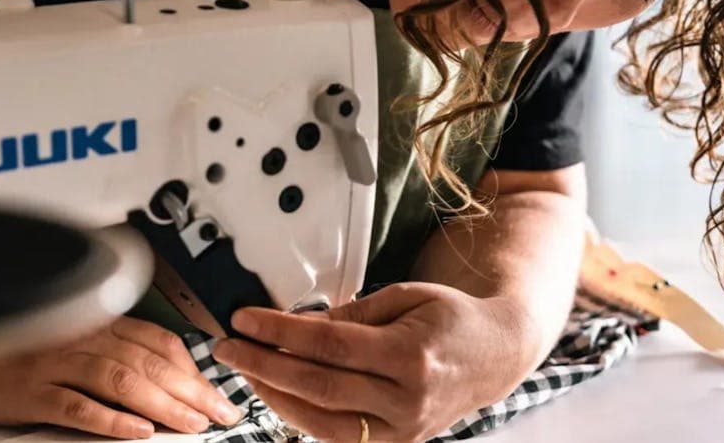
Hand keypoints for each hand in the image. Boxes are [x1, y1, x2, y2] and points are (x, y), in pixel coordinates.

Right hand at [0, 316, 241, 438]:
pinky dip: (109, 418)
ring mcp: (54, 363)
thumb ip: (110, 347)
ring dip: (163, 403)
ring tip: (192, 424)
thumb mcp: (68, 338)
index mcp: (93, 322)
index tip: (216, 390)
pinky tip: (136, 430)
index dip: (192, 367)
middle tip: (221, 413)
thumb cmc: (11, 345)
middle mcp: (79, 337)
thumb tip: (159, 369)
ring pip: (120, 380)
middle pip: (147, 361)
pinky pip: (75, 405)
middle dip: (191, 390)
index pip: (157, 340)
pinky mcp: (29, 391)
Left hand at [212, 283, 538, 442]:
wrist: (495, 354)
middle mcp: (407, 399)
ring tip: (247, 369)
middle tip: (228, 347)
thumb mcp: (407, 296)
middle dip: (263, 366)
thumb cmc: (452, 319)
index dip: (279, 333)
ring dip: (275, 396)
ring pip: (322, 423)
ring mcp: (403, 430)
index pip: (329, 345)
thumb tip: (302, 323)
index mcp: (410, 355)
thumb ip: (355, 312)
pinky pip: (338, 438)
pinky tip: (280, 394)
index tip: (244, 319)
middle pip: (318, 387)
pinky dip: (302, 417)